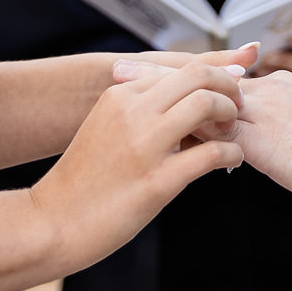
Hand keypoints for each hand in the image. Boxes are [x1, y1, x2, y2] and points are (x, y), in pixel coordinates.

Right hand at [29, 59, 245, 268]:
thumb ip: (138, 110)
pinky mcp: (157, 181)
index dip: (211, 77)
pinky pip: (211, 154)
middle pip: (198, 75)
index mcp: (120, 95)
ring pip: (207, 103)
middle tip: (238, 106)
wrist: (53, 222)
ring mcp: (145, 145)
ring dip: (231, 114)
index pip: (179, 69)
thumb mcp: (105, 127)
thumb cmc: (83, 181)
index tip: (226, 91)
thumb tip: (179, 104)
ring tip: (233, 131)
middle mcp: (133, 111)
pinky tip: (232, 161)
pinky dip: (232, 153)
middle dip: (228, 86)